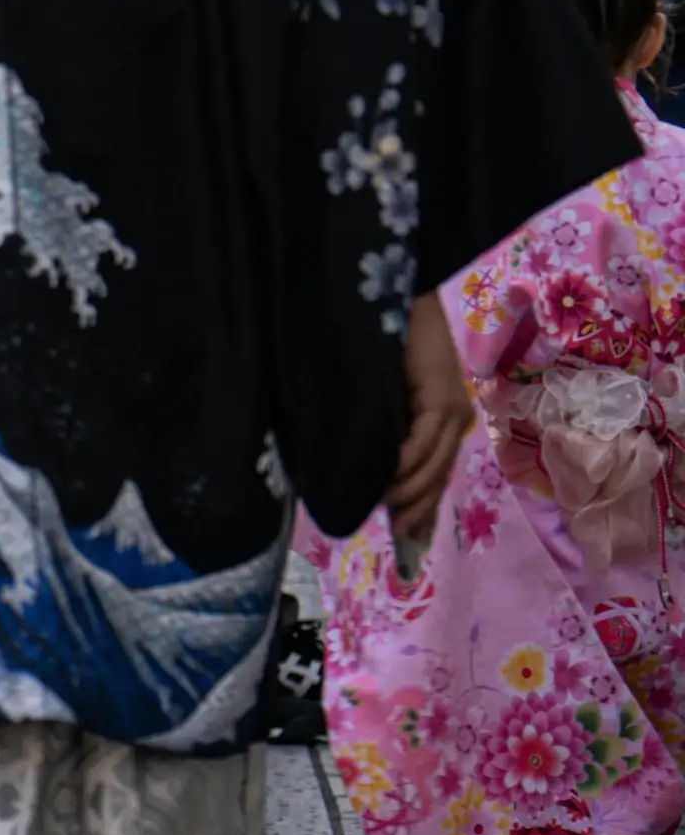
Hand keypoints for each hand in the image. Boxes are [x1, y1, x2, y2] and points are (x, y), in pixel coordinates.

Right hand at [388, 291, 471, 541]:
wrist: (401, 301)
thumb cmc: (390, 343)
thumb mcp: (390, 396)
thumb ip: (391, 429)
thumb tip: (377, 467)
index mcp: (447, 417)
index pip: (438, 470)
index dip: (425, 503)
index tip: (409, 532)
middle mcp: (457, 417)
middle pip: (439, 473)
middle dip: (419, 507)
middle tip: (398, 533)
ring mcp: (452, 408)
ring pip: (433, 463)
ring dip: (409, 490)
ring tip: (384, 508)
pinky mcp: (441, 398)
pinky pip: (424, 440)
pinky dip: (406, 462)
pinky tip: (389, 477)